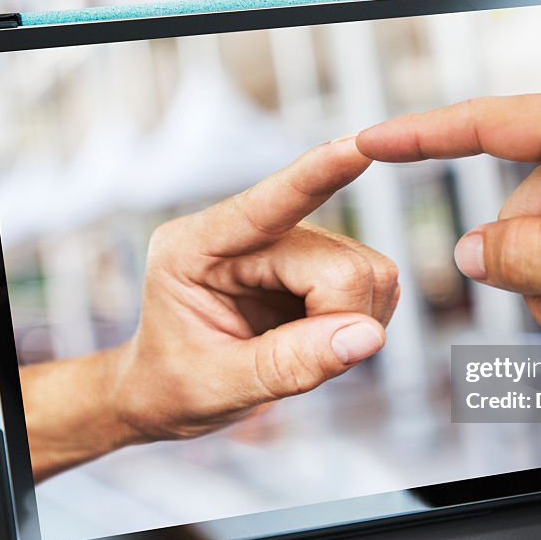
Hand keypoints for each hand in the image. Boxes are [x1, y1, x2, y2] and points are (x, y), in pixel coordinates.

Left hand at [22, 137, 397, 481]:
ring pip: (368, 270)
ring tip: (303, 354)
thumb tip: (368, 336)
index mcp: (194, 248)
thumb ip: (289, 364)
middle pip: (338, 263)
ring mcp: (288, 244)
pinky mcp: (318, 262)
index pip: (264, 205)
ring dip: (353, 321)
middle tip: (303, 366)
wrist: (165, 393)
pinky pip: (375, 284)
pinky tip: (320, 341)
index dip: (315, 177)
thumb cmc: (173, 386)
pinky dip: (362, 321)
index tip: (357, 147)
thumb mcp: (217, 387)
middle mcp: (246, 235)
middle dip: (337, 320)